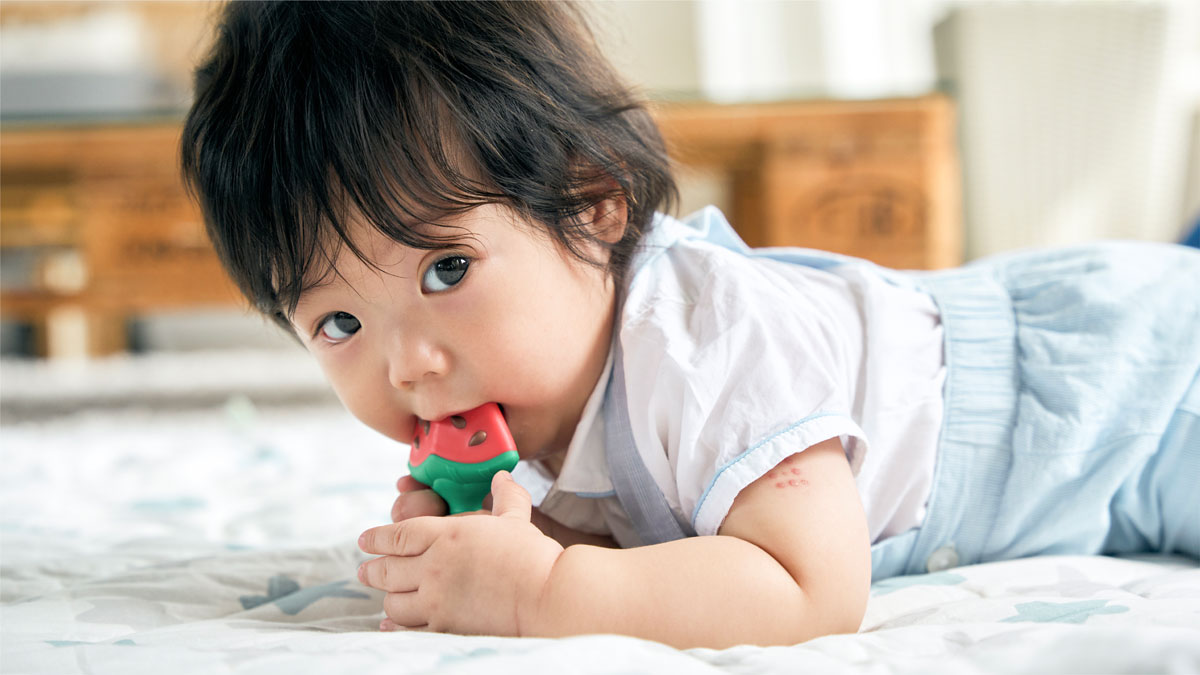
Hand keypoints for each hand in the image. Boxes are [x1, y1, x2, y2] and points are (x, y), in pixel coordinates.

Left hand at [358, 471, 563, 635]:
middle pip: (387, 568)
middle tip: (364, 570)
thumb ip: (506, 495)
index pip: (398, 535)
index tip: (364, 540)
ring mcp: (437, 599)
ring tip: (383, 595)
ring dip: (386, 597)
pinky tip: (390, 623)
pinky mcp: (445, 626)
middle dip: (372, 569)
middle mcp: (434, 566)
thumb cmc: (533, 555)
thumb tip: (501, 476)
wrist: (545, 596)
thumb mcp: (517, 519)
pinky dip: (395, 625)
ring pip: (394, 600)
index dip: (376, 537)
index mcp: (447, 535)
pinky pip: (408, 628)